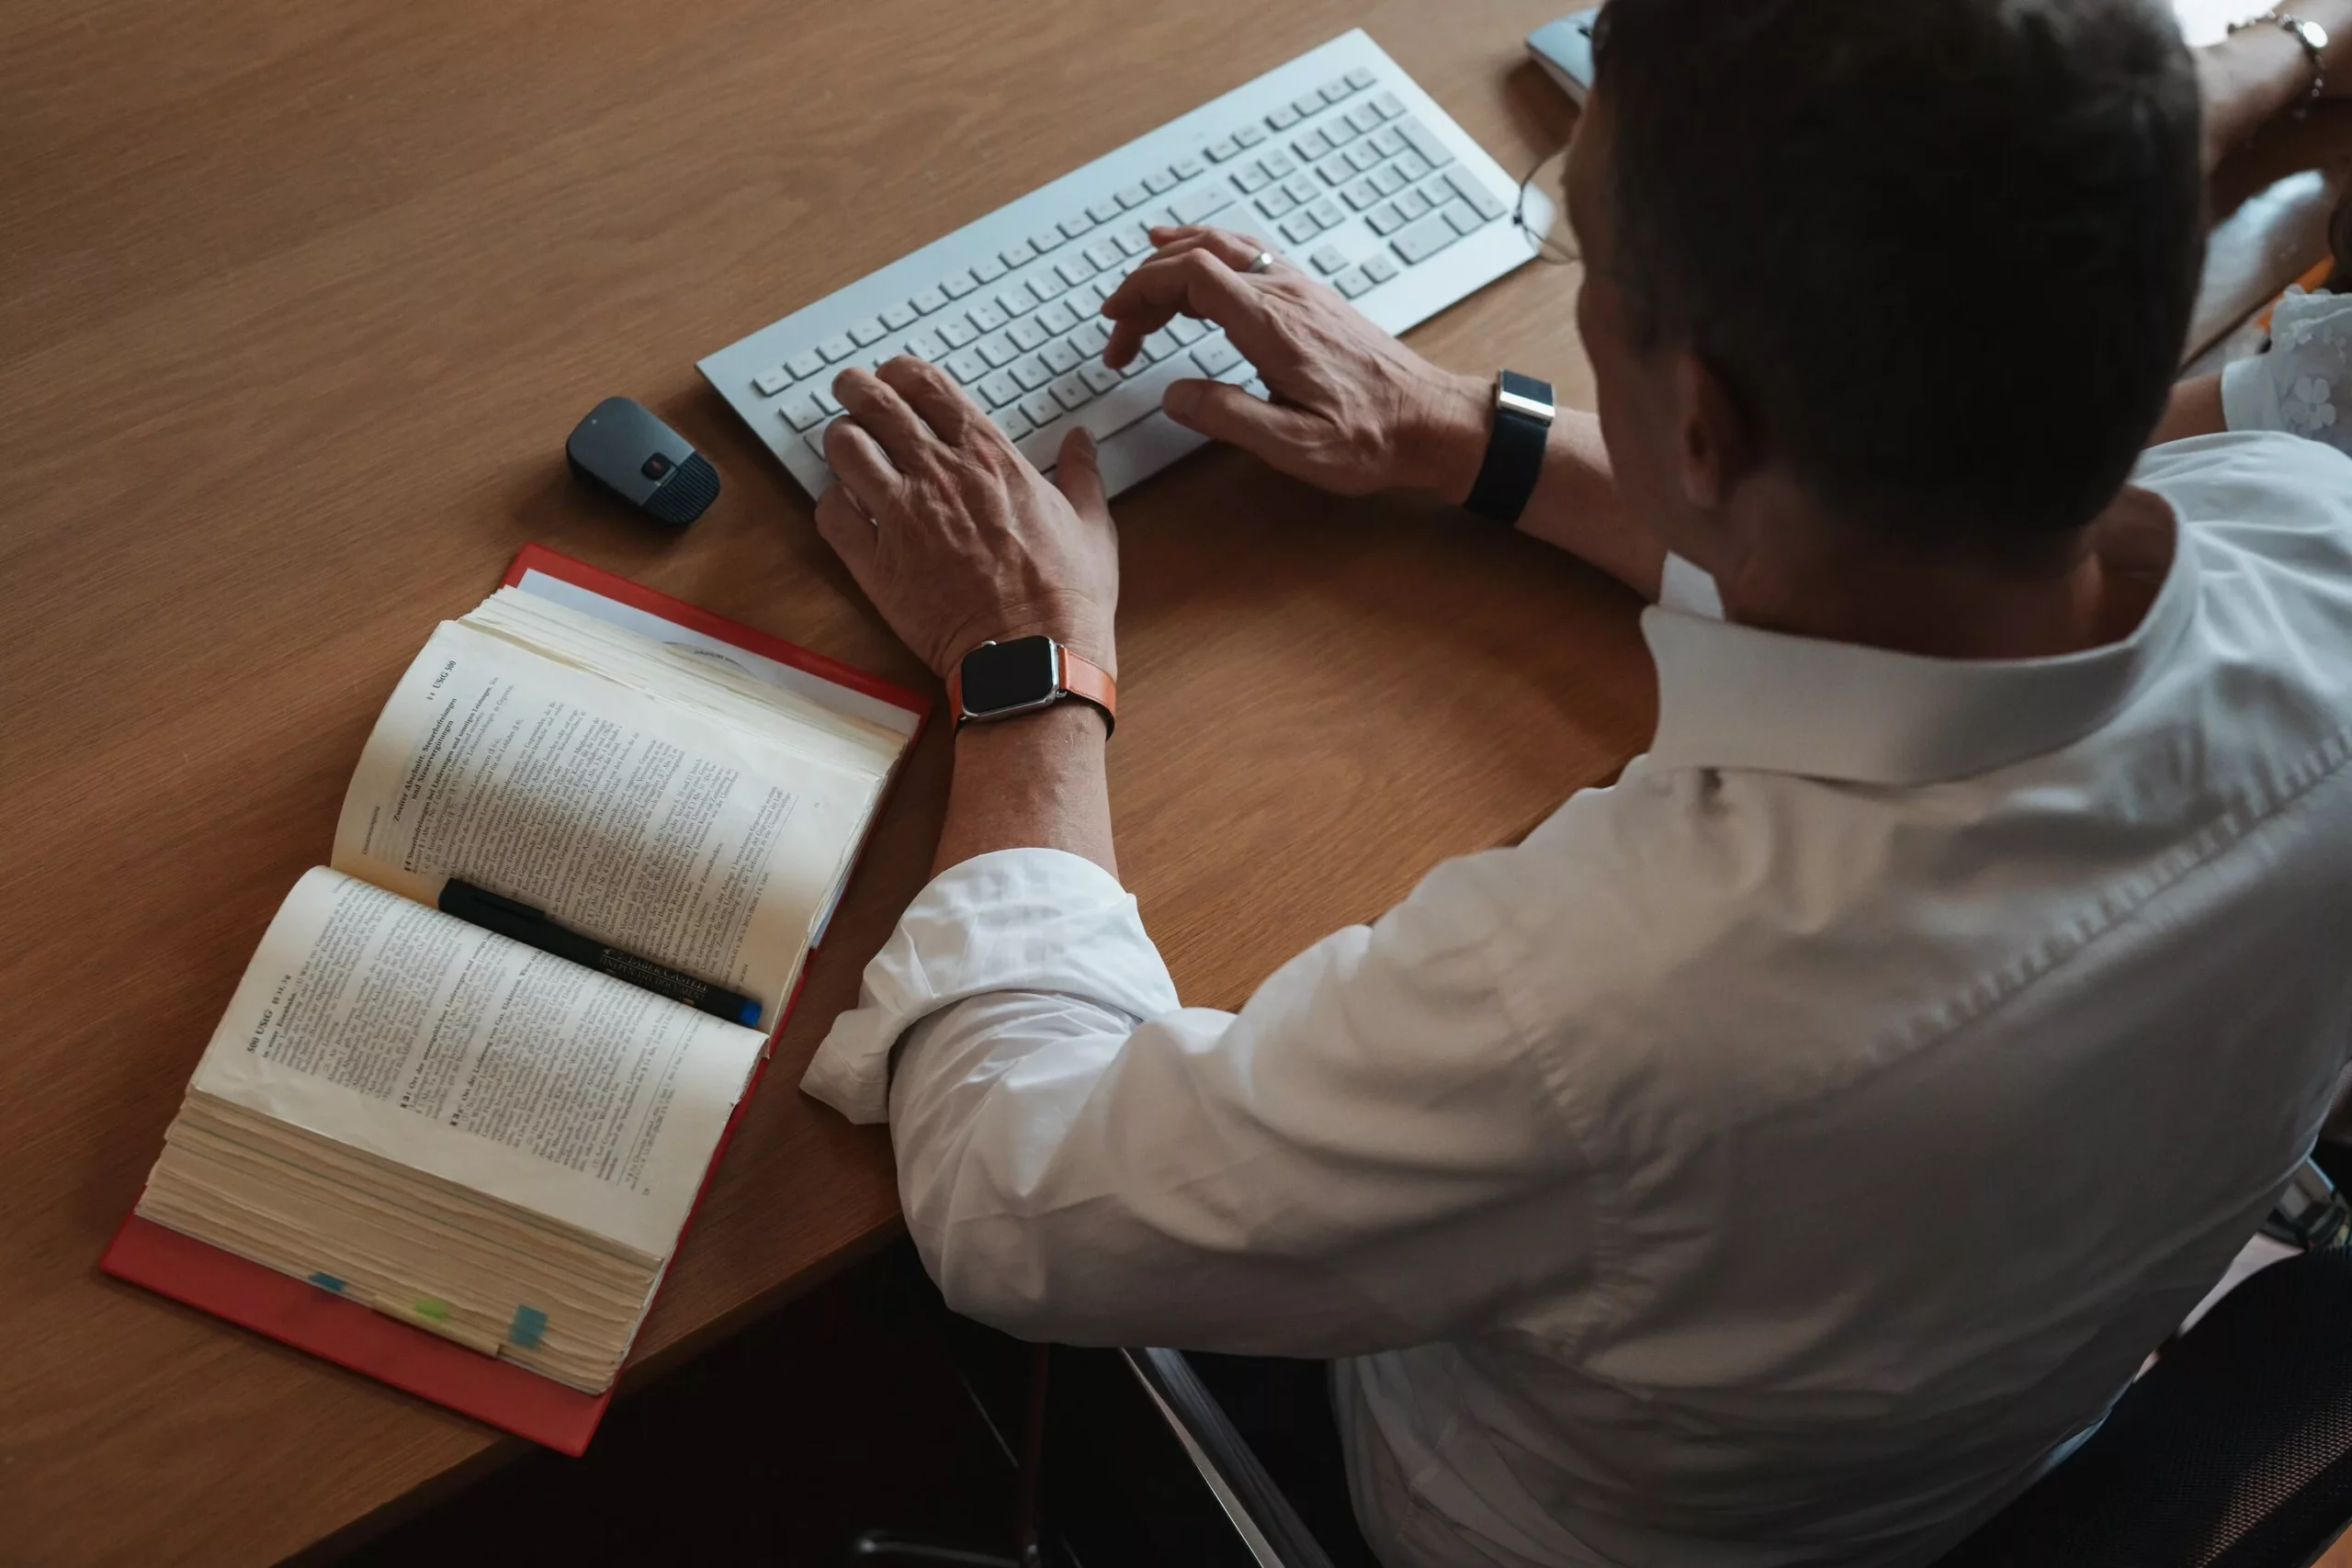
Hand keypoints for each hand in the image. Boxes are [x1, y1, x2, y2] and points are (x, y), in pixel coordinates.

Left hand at [814, 358, 1117, 680]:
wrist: (1035, 657)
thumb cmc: (1067, 597)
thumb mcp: (1091, 524)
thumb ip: (1082, 474)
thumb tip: (1082, 441)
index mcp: (989, 457)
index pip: (927, 385)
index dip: (901, 371)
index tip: (895, 375)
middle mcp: (938, 475)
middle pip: (875, 403)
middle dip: (856, 388)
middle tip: (851, 390)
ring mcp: (901, 517)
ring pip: (844, 448)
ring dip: (842, 440)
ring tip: (846, 446)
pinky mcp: (876, 564)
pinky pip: (831, 514)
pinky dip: (831, 503)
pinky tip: (843, 507)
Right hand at [1100, 224, 1488, 499]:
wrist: (1431, 422)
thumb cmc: (1372, 438)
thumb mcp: (1296, 446)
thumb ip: (1229, 417)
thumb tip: (1173, 395)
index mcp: (1273, 325)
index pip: (1193, 275)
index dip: (1143, 290)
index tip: (1116, 324)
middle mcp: (1285, 294)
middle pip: (1198, 256)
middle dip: (1146, 286)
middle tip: (1120, 332)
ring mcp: (1299, 289)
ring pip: (1223, 248)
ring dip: (1173, 264)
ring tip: (1138, 289)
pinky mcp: (1310, 298)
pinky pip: (1247, 256)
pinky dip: (1207, 254)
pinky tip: (1197, 262)